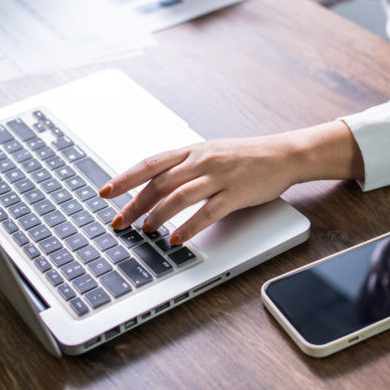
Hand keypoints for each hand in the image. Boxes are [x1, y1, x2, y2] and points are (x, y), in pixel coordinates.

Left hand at [99, 121, 364, 243]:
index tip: (105, 192)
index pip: (150, 164)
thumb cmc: (245, 157)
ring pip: (179, 196)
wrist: (284, 154)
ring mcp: (219, 176)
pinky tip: (177, 238)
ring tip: (145, 230)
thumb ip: (184, 167)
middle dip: (135, 204)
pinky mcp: (235, 193)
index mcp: (192, 150)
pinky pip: (207, 212)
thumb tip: (152, 186)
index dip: (124, 178)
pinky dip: (188, 227)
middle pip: (159, 183)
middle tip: (120, 221)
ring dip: (158, 215)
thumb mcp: (210, 155)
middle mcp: (202, 160)